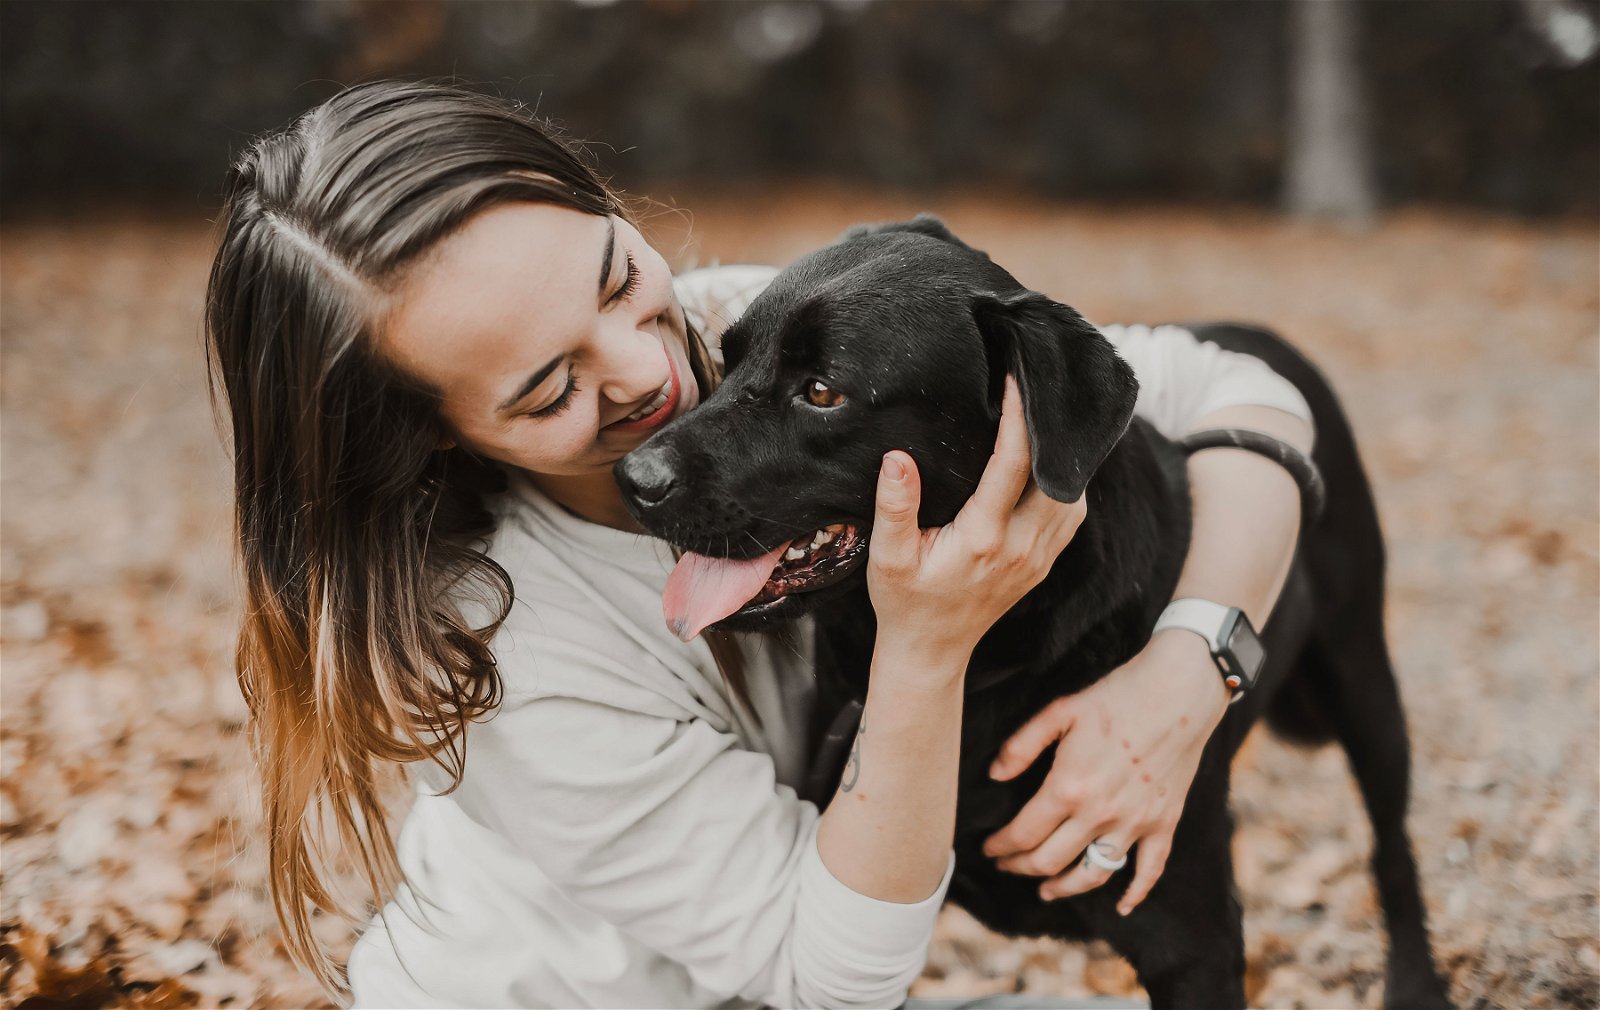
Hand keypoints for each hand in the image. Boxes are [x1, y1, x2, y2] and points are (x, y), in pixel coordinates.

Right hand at [867, 377, 1087, 661]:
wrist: (931, 650)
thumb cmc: (904, 600)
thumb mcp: (888, 556)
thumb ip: (894, 506)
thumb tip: (898, 457)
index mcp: (984, 538)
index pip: (1014, 464)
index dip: (1018, 416)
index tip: (1014, 379)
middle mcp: (1021, 546)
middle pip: (1057, 474)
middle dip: (1050, 428)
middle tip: (1037, 387)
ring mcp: (1039, 557)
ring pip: (1073, 494)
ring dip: (1062, 456)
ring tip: (1043, 417)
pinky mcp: (1044, 563)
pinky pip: (1070, 514)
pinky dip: (1067, 482)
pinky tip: (1048, 461)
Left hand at [982, 629, 1228, 913]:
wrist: (1178, 692)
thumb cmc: (1116, 696)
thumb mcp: (1060, 711)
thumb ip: (1022, 746)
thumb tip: (994, 775)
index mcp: (1068, 787)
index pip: (1024, 834)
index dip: (1001, 847)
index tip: (988, 848)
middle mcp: (1100, 814)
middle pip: (1050, 860)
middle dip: (1021, 868)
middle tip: (1007, 866)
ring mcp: (1135, 823)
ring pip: (1093, 874)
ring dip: (1065, 887)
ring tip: (1046, 890)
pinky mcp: (1164, 823)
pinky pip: (1149, 870)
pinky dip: (1135, 894)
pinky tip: (1120, 906)